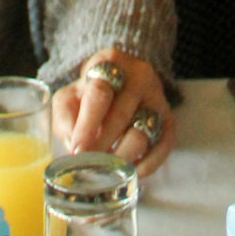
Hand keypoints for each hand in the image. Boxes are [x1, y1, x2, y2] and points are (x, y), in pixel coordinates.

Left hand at [53, 50, 174, 176]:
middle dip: (102, 145)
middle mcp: (138, 78)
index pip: (99, 94)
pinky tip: (132, 171)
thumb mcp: (71, 93)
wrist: (124, 78)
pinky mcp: (169, 118)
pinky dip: (148, 163)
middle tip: (89, 165)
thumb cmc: (92, 90)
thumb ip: (65, 115)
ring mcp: (157, 98)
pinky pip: (164, 145)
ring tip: (107, 170)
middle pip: (121, 115)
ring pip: (143, 132)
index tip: (77, 149)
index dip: (87, 125)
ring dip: (123, 156)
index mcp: (110, 64)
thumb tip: (73, 141)